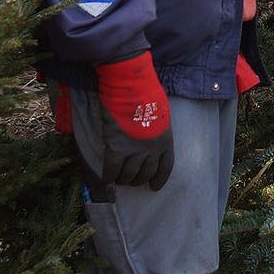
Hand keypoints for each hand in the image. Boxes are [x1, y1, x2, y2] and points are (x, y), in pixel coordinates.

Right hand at [93, 52, 174, 187]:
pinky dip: (108, 176)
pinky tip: (106, 179)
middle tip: (131, 181)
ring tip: (120, 180)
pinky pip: (111, 170)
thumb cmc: (146, 92)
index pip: (165, 167)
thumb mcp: (161, 112)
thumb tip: (150, 134)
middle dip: (138, 180)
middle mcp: (152, 149)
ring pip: (129, 175)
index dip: (159, 179)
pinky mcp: (116, 148)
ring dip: (124, 180)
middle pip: (146, 173)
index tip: (154, 186)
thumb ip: (157, 127)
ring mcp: (134, 150)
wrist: (129, 86)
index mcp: (166, 139)